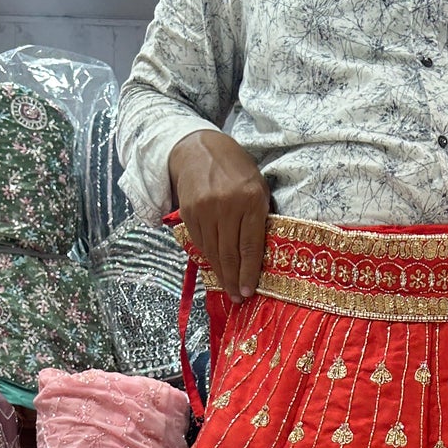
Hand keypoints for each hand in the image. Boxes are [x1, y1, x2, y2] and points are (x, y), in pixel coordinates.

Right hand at [169, 130, 269, 300]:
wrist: (199, 149)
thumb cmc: (236, 170)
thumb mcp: (257, 188)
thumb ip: (258, 218)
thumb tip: (257, 256)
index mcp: (250, 200)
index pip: (250, 246)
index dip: (249, 273)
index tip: (249, 291)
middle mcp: (226, 205)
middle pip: (229, 254)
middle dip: (234, 280)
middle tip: (238, 297)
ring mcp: (205, 209)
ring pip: (213, 252)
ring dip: (221, 274)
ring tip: (228, 288)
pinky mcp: (188, 212)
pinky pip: (199, 243)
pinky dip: (208, 257)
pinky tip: (215, 267)